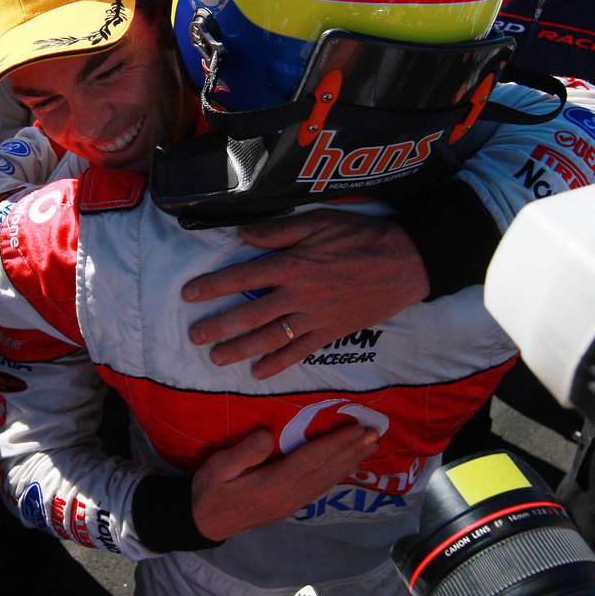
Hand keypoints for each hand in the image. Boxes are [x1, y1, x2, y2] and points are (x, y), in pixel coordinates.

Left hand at [183, 213, 426, 379]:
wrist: (405, 262)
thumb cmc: (361, 237)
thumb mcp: (318, 222)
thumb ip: (278, 231)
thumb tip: (242, 235)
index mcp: (292, 265)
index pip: (243, 276)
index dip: (213, 286)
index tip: (189, 294)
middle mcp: (299, 295)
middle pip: (250, 313)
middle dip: (219, 326)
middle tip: (195, 336)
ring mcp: (315, 317)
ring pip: (270, 337)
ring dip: (241, 349)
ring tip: (216, 358)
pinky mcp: (331, 332)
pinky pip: (299, 352)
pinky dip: (278, 364)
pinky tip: (258, 373)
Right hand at [190, 426, 376, 540]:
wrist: (203, 523)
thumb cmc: (209, 491)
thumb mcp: (217, 468)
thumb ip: (243, 453)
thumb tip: (268, 436)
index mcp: (273, 485)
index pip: (312, 459)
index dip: (336, 442)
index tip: (357, 428)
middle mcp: (289, 496)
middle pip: (326, 469)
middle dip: (352, 450)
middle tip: (376, 433)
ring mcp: (292, 504)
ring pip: (327, 480)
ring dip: (350, 462)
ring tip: (370, 447)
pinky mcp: (290, 506)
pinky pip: (320, 488)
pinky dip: (338, 475)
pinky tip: (347, 466)